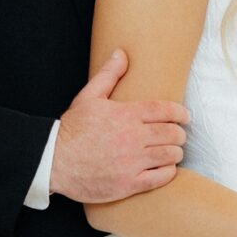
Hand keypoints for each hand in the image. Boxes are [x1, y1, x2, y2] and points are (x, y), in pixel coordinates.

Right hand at [52, 50, 188, 203]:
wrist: (52, 161)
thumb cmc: (72, 129)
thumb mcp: (88, 97)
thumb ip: (109, 75)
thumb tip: (122, 53)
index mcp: (126, 115)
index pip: (166, 110)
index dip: (181, 113)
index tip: (184, 117)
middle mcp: (132, 138)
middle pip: (173, 133)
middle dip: (179, 133)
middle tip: (177, 135)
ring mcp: (131, 162)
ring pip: (171, 155)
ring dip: (175, 152)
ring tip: (171, 151)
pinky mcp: (128, 183)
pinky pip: (161, 177)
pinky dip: (168, 172)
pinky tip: (164, 168)